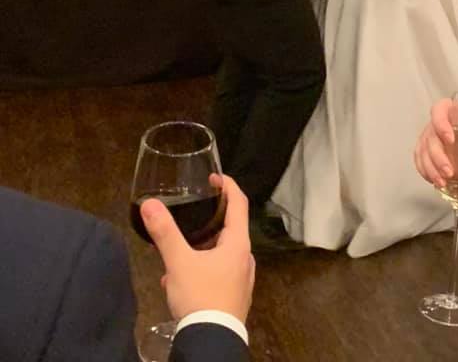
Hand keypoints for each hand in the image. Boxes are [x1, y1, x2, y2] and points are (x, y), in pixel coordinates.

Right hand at [141, 174, 254, 322]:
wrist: (212, 342)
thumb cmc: (200, 296)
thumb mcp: (178, 262)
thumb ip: (165, 232)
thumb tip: (150, 204)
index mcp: (238, 243)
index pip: (240, 203)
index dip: (228, 186)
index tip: (214, 177)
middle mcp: (245, 258)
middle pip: (231, 227)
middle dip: (209, 219)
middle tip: (190, 213)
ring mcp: (242, 278)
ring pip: (222, 252)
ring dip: (202, 247)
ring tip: (177, 251)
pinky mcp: (235, 296)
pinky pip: (219, 272)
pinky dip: (202, 267)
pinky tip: (179, 280)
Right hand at [414, 99, 457, 188]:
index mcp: (455, 112)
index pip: (440, 109)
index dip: (440, 122)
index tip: (449, 139)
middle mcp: (439, 123)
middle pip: (430, 136)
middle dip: (437, 156)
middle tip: (450, 172)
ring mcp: (430, 137)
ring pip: (422, 150)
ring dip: (431, 168)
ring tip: (444, 182)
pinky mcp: (426, 152)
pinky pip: (419, 160)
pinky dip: (426, 172)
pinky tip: (437, 181)